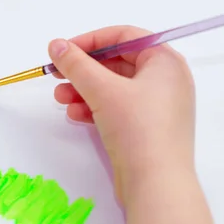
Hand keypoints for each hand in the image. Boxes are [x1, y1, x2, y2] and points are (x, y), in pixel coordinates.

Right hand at [48, 26, 214, 223]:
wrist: (156, 186)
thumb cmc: (136, 128)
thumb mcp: (102, 90)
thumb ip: (76, 64)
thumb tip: (56, 44)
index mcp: (165, 61)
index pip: (124, 37)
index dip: (90, 40)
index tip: (64, 50)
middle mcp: (166, 80)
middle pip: (117, 63)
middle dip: (83, 70)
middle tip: (56, 74)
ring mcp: (159, 106)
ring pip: (115, 88)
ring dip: (84, 90)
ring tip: (60, 99)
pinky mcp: (149, 129)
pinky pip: (119, 108)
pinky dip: (96, 108)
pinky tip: (75, 115)